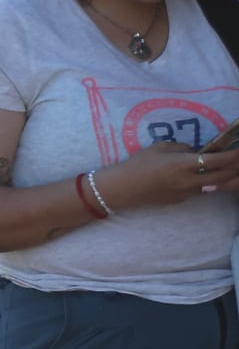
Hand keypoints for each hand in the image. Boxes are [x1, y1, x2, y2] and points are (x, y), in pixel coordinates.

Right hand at [99, 144, 238, 209]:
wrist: (122, 188)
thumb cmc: (138, 164)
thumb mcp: (160, 147)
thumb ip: (182, 147)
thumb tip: (195, 151)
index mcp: (184, 164)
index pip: (218, 160)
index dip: (234, 156)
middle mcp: (190, 181)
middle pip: (222, 177)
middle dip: (235, 169)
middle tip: (238, 161)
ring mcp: (186, 193)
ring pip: (211, 185)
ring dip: (219, 177)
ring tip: (220, 169)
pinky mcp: (180, 200)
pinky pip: (197, 190)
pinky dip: (202, 183)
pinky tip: (193, 177)